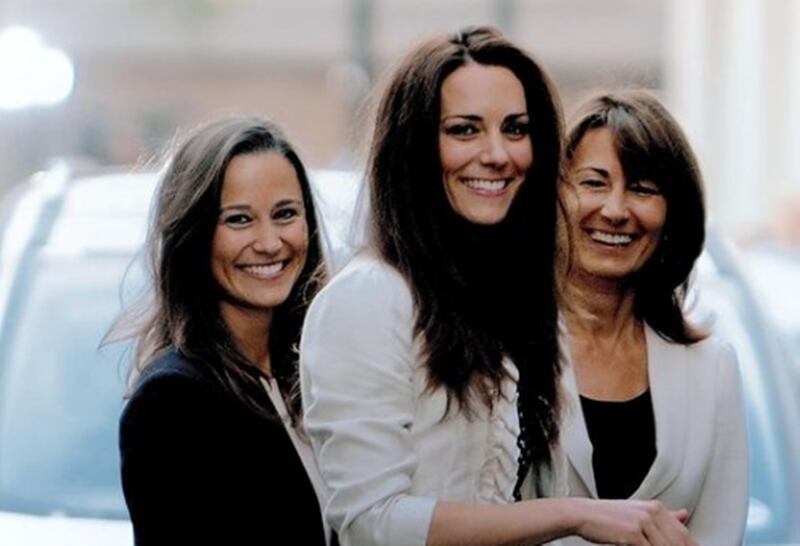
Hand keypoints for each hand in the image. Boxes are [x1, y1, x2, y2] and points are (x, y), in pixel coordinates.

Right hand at [572, 498, 696, 545]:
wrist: (582, 514)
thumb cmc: (607, 516)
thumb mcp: (637, 511)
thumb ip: (663, 515)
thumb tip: (684, 515)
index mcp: (655, 507)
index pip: (684, 534)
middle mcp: (651, 512)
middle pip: (678, 543)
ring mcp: (643, 523)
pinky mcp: (633, 534)